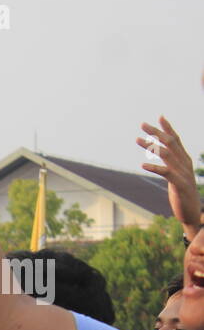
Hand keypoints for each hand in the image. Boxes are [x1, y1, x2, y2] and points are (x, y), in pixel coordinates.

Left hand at [138, 117, 200, 235]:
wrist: (191, 211)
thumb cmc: (181, 193)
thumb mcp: (176, 175)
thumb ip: (172, 163)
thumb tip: (163, 153)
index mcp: (185, 160)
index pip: (176, 140)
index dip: (168, 128)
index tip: (159, 117)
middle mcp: (185, 163)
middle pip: (170, 143)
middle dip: (156, 132)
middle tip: (142, 124)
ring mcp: (183, 173)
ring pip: (167, 154)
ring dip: (151, 146)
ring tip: (137, 140)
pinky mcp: (179, 184)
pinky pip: (166, 172)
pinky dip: (154, 167)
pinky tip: (142, 164)